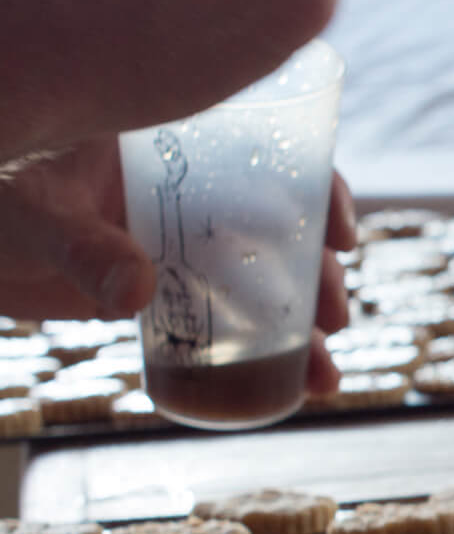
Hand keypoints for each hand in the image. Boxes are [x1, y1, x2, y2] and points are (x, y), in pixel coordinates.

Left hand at [0, 141, 356, 395]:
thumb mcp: (24, 212)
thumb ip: (80, 247)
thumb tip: (137, 291)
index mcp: (168, 146)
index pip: (264, 155)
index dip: (318, 190)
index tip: (341, 233)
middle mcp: (188, 192)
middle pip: (280, 228)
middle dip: (317, 276)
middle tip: (331, 317)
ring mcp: (178, 244)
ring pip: (263, 281)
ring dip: (301, 327)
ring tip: (323, 373)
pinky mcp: (161, 292)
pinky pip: (224, 320)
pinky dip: (262, 356)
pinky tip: (295, 386)